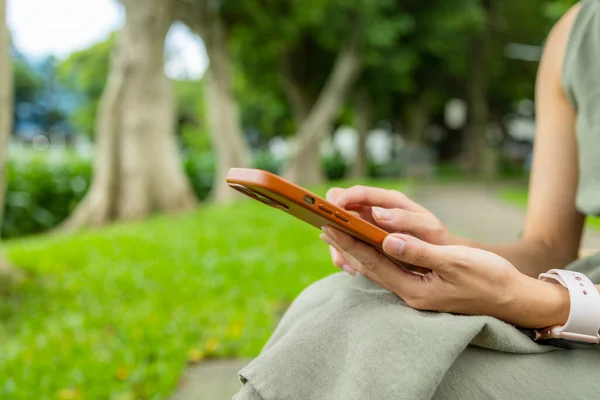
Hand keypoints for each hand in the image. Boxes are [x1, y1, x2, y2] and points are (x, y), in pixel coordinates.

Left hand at [321, 226, 569, 328]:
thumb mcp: (456, 262)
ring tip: (335, 233)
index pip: (373, 263)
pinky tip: (363, 248)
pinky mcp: (419, 287)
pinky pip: (387, 270)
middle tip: (322, 224)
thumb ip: (420, 252)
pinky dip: (372, 256)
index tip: (329, 225)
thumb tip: (388, 240)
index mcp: (415, 289)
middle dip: (345, 245)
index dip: (350, 243)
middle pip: (368, 267)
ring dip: (354, 250)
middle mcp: (409, 293)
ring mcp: (413, 292)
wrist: (512, 298)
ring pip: (376, 268)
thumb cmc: (489, 278)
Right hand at [325, 185, 450, 274]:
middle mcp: (375, 210)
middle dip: (333, 222)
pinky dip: (344, 256)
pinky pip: (347, 245)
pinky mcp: (366, 241)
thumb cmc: (436, 239)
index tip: (333, 210)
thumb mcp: (427, 228)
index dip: (343, 198)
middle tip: (331, 238)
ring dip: (337, 244)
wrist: (443, 256)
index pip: (360, 193)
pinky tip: (351, 269)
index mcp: (390, 201)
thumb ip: (405, 219)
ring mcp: (368, 225)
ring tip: (346, 264)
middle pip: (342, 208)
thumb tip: (377, 213)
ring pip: (341, 229)